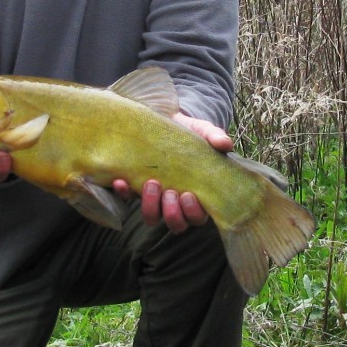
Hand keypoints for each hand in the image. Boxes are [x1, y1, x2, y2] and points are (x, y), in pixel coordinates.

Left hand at [112, 114, 232, 233]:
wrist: (163, 121)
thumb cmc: (188, 134)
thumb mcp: (202, 132)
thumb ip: (214, 136)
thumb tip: (225, 143)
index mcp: (197, 195)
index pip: (197, 217)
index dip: (193, 213)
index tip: (188, 195)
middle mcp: (176, 203)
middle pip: (176, 224)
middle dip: (172, 213)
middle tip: (170, 192)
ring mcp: (154, 198)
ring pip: (152, 218)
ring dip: (150, 207)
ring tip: (151, 183)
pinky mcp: (134, 189)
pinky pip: (127, 199)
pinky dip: (124, 193)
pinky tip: (121, 181)